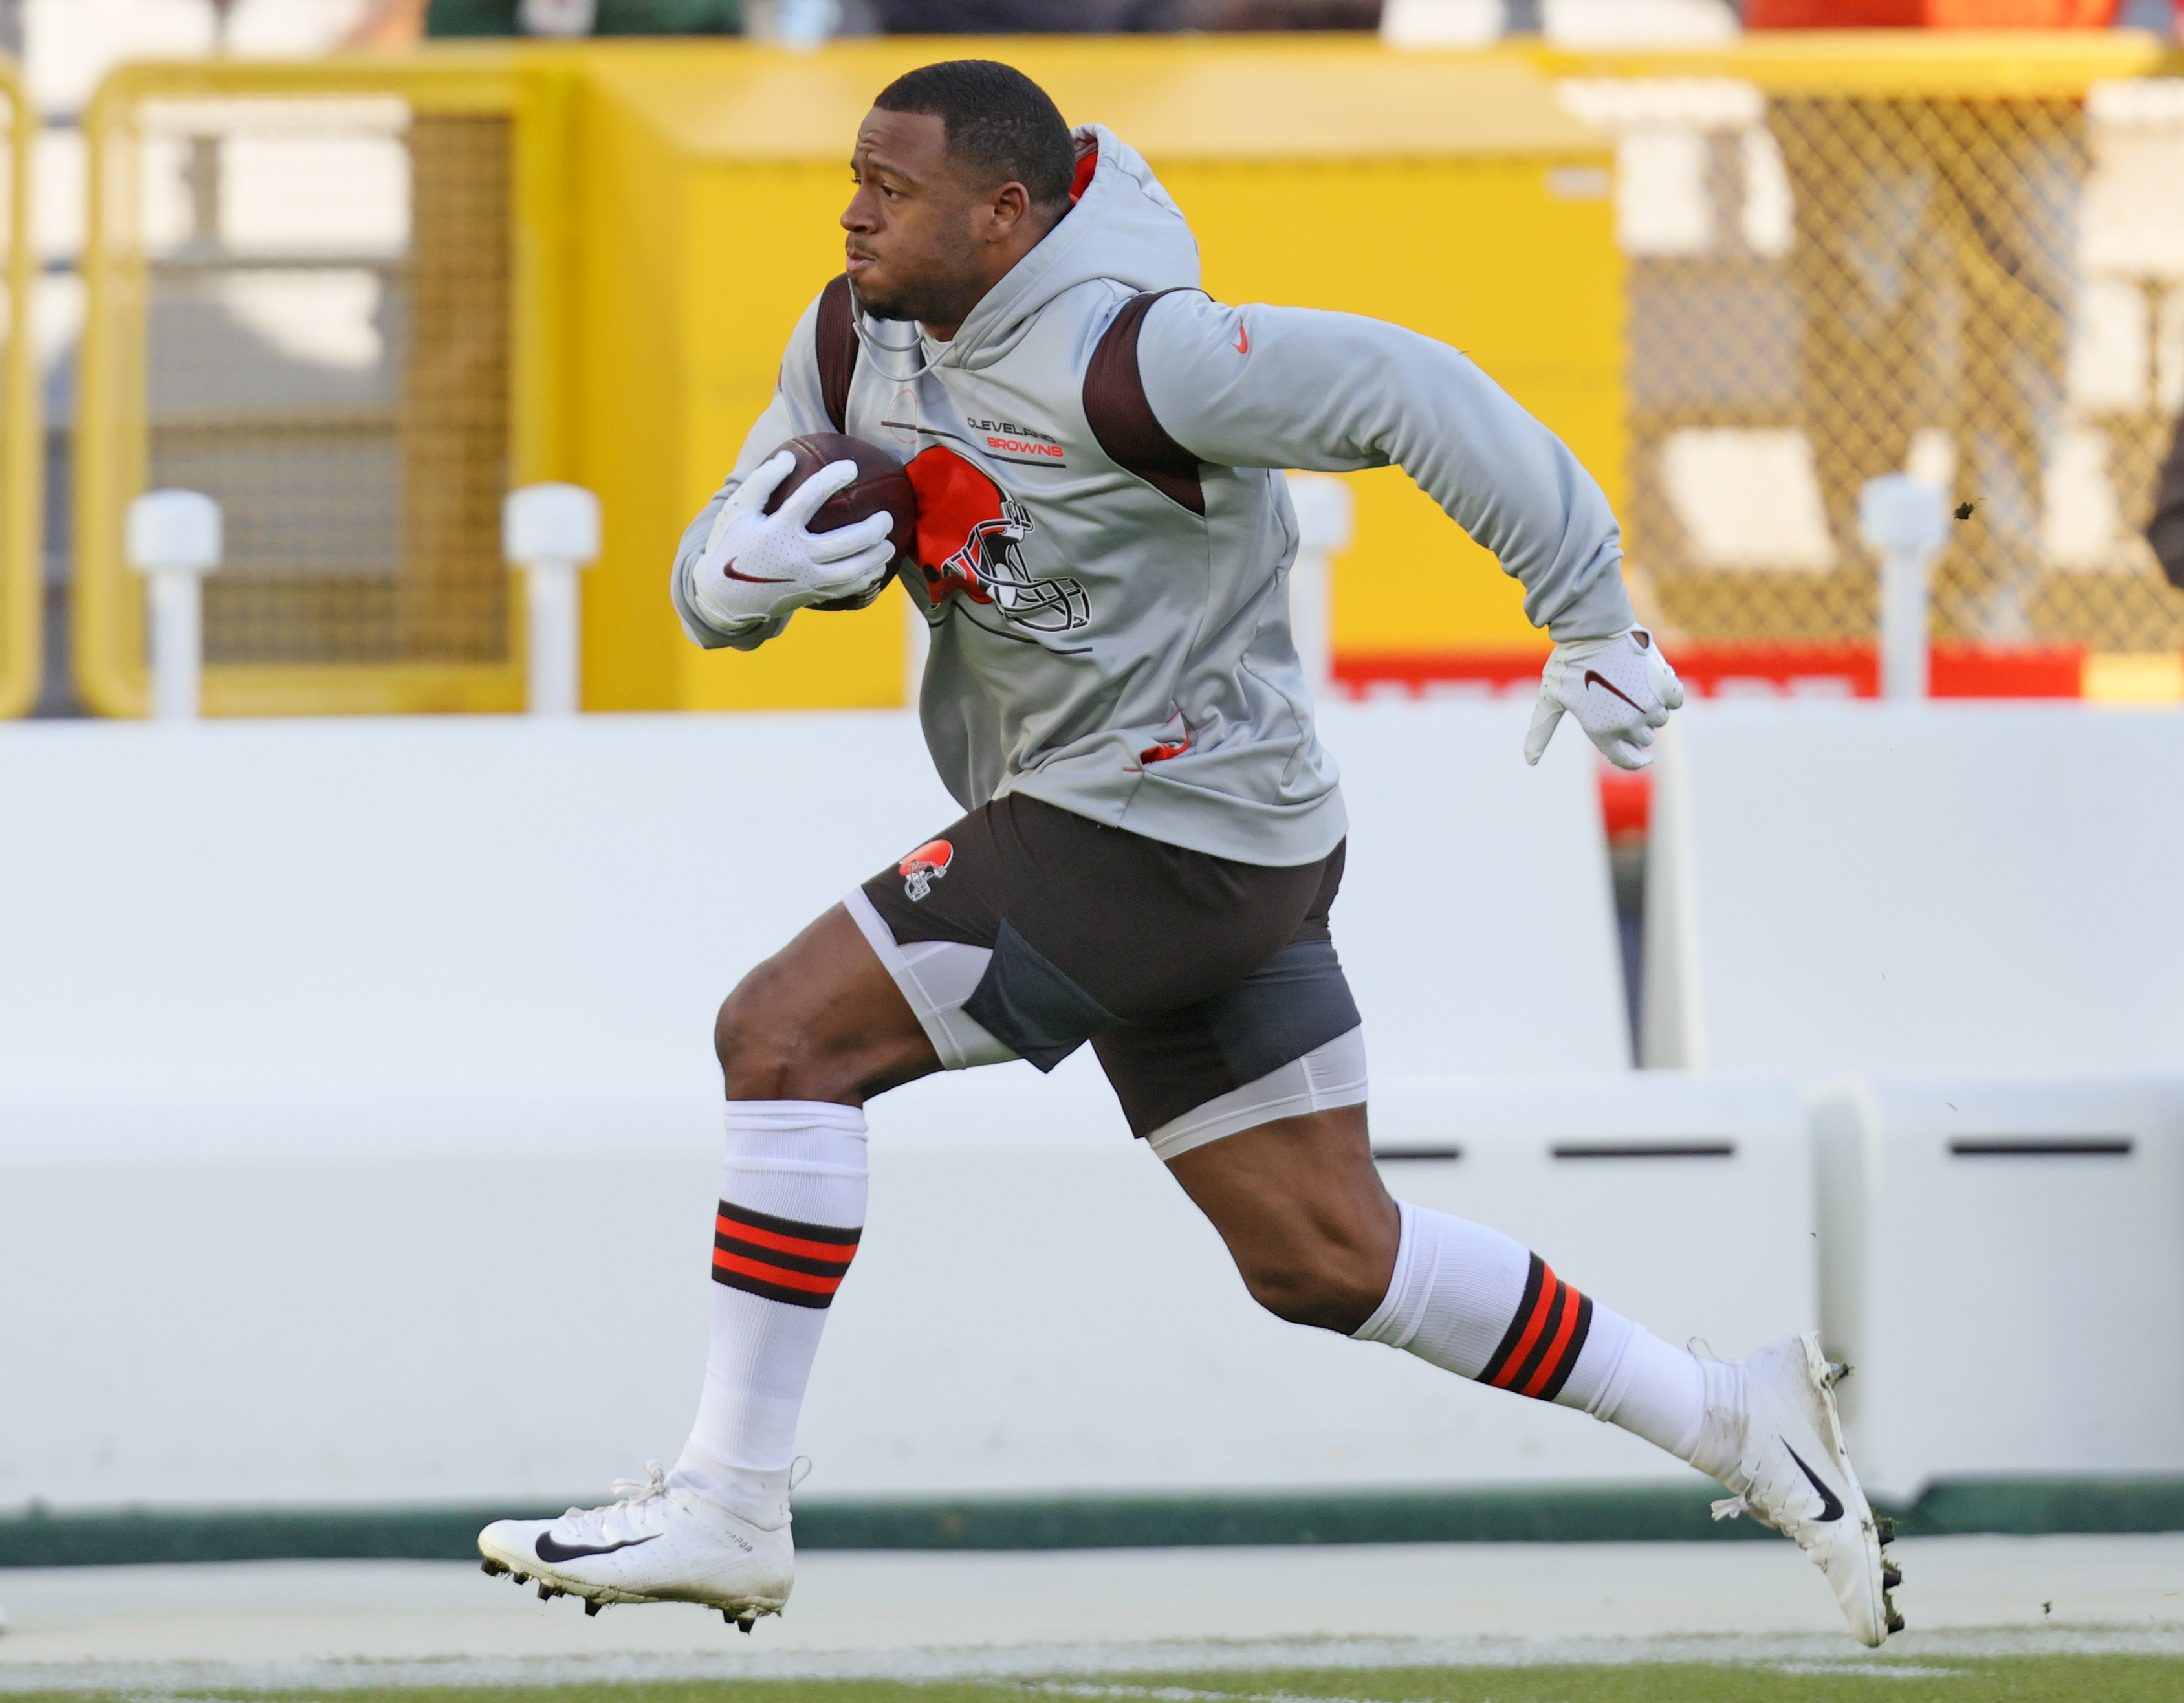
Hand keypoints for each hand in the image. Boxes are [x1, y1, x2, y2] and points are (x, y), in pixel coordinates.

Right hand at [687, 452, 896, 633]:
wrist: (724, 597)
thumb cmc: (732, 545)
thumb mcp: (738, 510)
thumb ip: (762, 482)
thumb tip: (789, 456)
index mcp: (777, 531)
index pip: (809, 499)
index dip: (832, 479)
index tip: (851, 466)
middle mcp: (795, 557)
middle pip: (844, 543)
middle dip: (872, 529)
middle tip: (886, 517)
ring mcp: (805, 580)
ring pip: (851, 571)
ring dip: (875, 557)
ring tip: (889, 543)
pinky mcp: (810, 594)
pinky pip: (845, 589)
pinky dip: (864, 579)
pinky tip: (875, 569)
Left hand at [1523, 626, 1685, 770]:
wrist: (1594, 629)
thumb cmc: (1569, 664)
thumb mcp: (1550, 698)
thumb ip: (1542, 732)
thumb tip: (1530, 761)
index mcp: (1602, 732)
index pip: (1627, 760)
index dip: (1636, 760)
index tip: (1645, 758)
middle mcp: (1628, 724)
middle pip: (1643, 738)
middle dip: (1635, 725)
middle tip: (1621, 700)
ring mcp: (1650, 706)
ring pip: (1659, 719)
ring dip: (1650, 708)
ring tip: (1631, 685)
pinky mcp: (1666, 686)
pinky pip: (1675, 701)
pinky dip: (1667, 693)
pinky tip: (1650, 679)